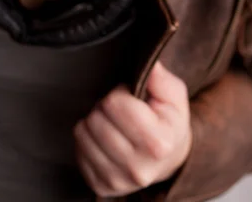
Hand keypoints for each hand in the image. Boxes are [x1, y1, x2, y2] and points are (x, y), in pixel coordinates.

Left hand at [74, 61, 191, 196]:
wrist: (170, 158)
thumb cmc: (168, 122)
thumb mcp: (174, 95)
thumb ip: (160, 78)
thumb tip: (149, 66)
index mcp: (158, 144)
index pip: (115, 104)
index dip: (120, 92)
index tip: (129, 96)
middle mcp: (138, 169)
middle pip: (96, 119)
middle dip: (105, 106)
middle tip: (119, 109)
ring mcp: (118, 181)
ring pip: (83, 134)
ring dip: (94, 121)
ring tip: (112, 122)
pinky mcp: (101, 186)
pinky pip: (78, 150)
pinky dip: (88, 139)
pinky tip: (105, 137)